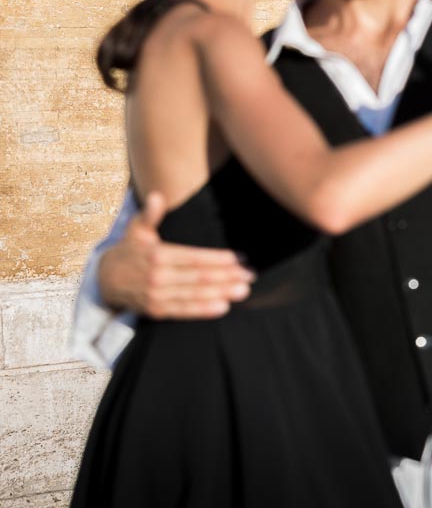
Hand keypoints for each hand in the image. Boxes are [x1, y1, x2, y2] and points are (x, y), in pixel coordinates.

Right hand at [98, 192, 253, 318]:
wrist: (105, 279)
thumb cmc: (130, 250)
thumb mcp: (137, 229)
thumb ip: (150, 214)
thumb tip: (156, 196)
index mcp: (156, 255)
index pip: (193, 257)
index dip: (217, 258)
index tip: (238, 258)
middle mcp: (157, 276)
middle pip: (198, 277)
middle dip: (227, 276)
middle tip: (250, 275)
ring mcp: (157, 295)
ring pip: (194, 295)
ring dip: (221, 293)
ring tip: (243, 290)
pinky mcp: (157, 310)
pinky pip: (184, 311)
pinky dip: (203, 310)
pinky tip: (223, 307)